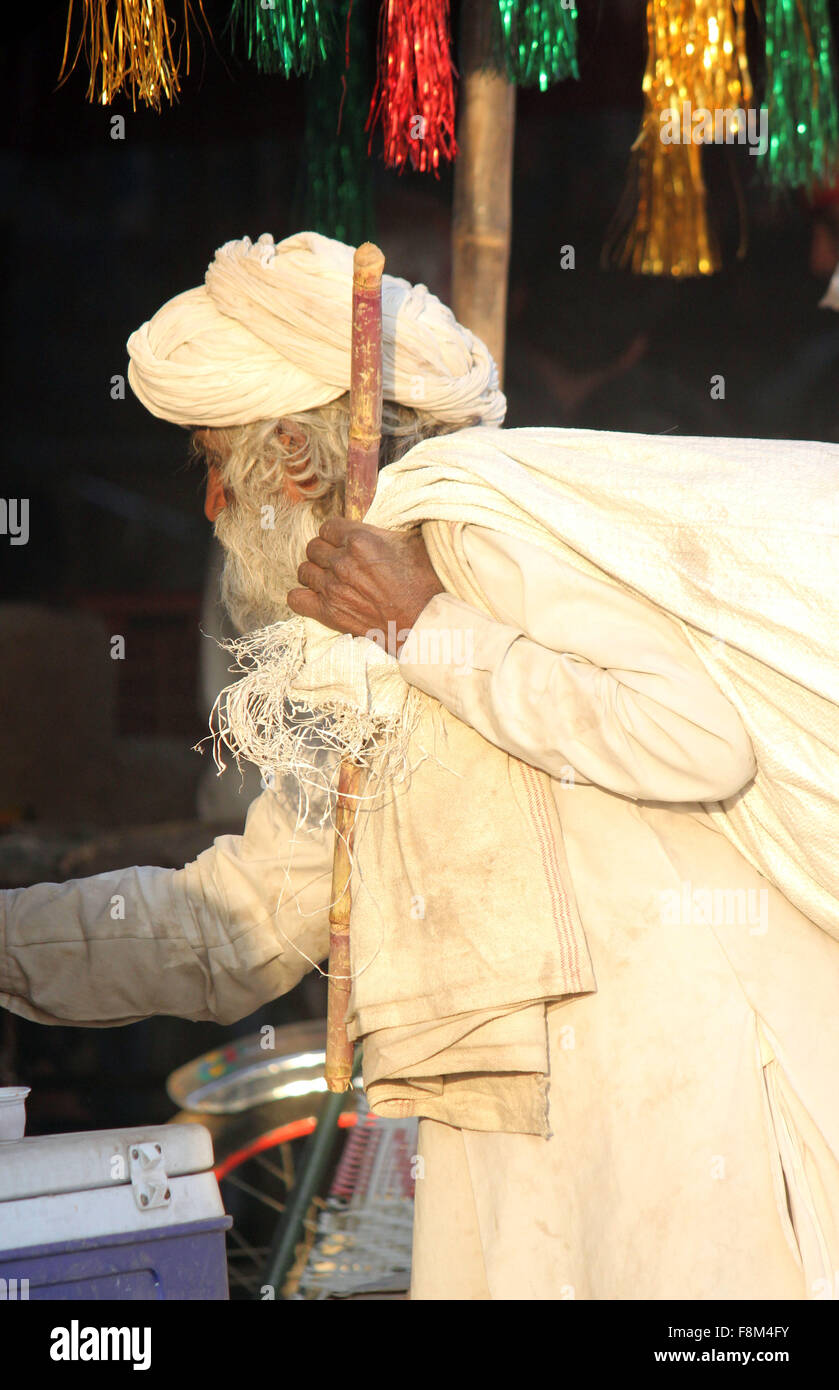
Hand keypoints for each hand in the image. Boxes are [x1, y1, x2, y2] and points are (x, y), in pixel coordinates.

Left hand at [287, 519, 444, 655]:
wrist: (422, 622)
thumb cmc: (423, 583)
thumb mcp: (410, 543)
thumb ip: (384, 530)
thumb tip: (376, 525)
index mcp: (359, 540)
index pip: (328, 527)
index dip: (336, 535)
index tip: (344, 544)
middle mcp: (341, 561)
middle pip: (313, 547)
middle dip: (324, 553)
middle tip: (339, 563)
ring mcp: (332, 588)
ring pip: (304, 570)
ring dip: (315, 573)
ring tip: (330, 580)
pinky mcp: (328, 612)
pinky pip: (296, 599)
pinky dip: (302, 597)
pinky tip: (316, 597)